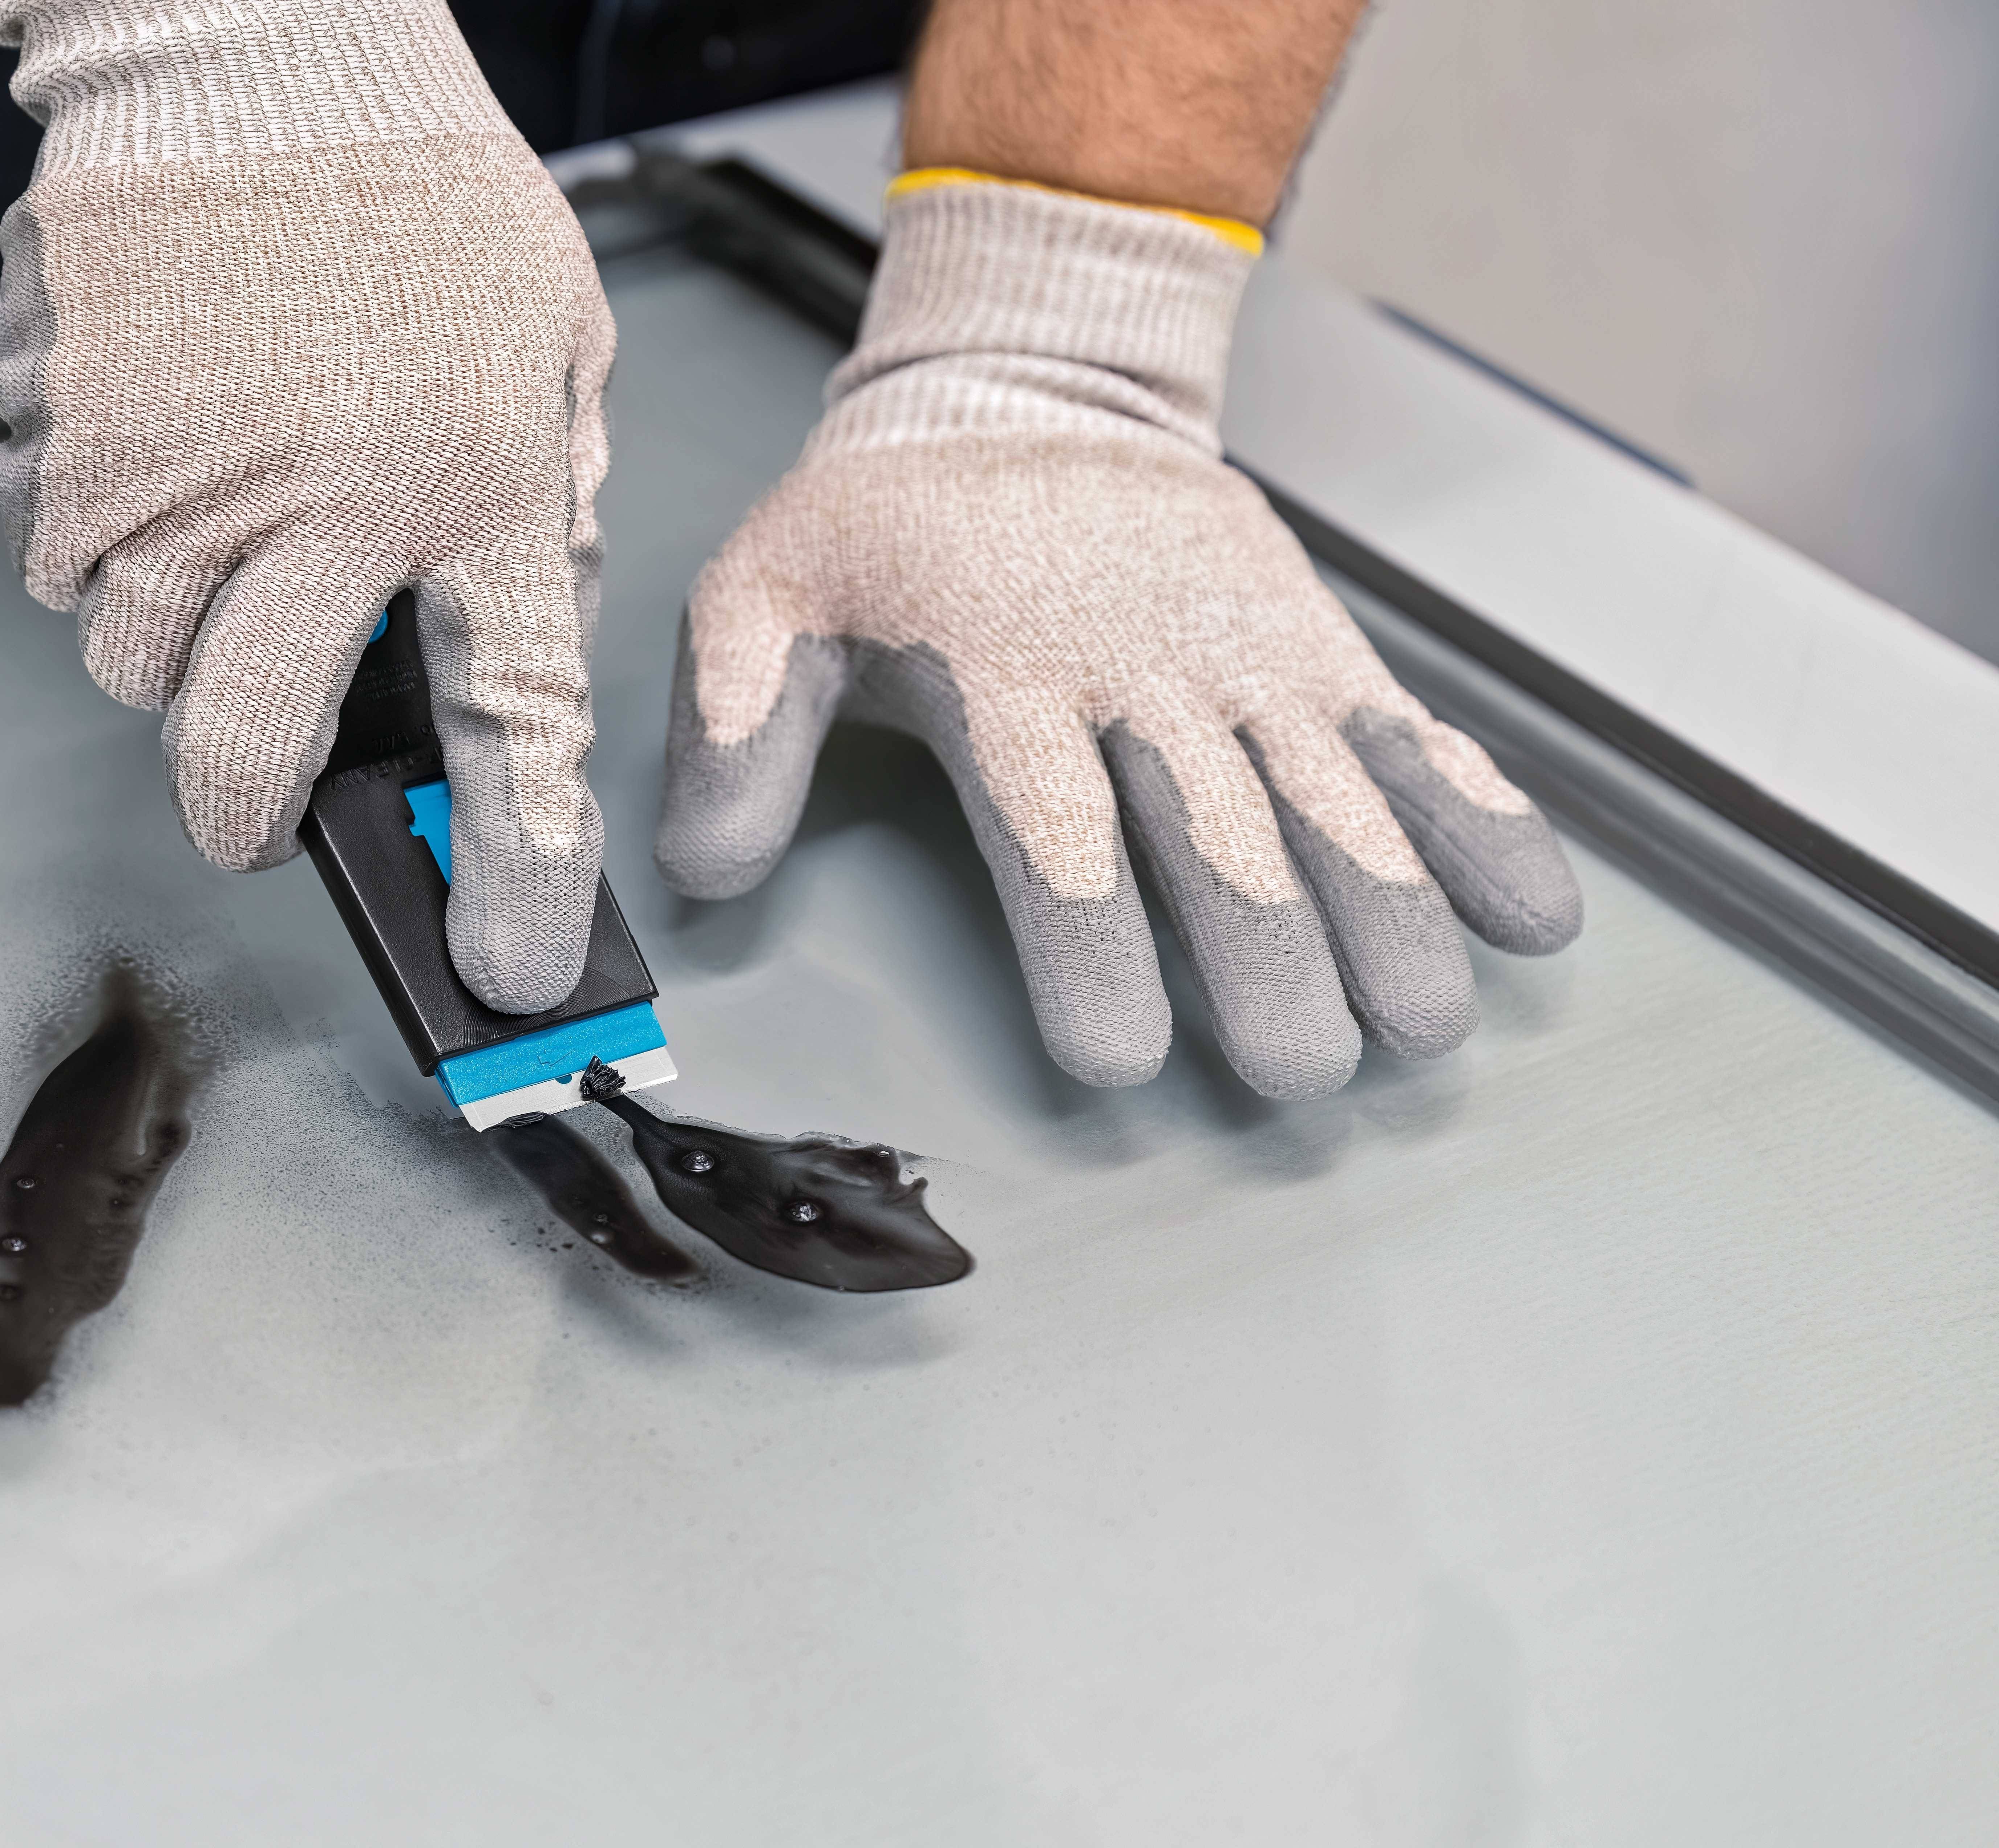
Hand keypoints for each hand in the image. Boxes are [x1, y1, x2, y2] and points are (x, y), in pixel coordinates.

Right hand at [0, 0, 614, 1013]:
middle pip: (249, 751)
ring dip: (171, 647)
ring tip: (218, 535)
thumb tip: (502, 669)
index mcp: (475, 481)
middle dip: (249, 816)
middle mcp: (320, 501)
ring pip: (131, 669)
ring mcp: (174, 473)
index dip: (514, 872)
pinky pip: (57, 566)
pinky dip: (98, 548)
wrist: (257, 44)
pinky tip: (157, 458)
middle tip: (260, 808)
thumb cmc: (418, 195)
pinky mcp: (68, 436)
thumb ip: (541, 524)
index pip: (514, 727)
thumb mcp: (552, 357)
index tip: (506, 967)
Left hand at [656, 177, 1580, 1098]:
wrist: (1028, 382)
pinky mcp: (1320, 647)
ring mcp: (1249, 659)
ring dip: (1394, 918)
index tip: (1122, 1058)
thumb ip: (733, 731)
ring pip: (1337, 801)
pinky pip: (1414, 740)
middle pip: (1222, 838)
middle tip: (1298, 1073)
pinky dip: (1482, 821)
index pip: (1058, 834)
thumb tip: (704, 872)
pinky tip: (1535, 916)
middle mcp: (1145, 671)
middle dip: (1272, 963)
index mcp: (1006, 674)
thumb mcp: (763, 594)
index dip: (1094, 951)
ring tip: (1426, 1027)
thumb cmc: (887, 522)